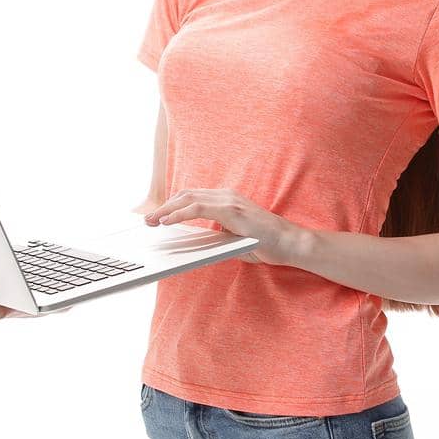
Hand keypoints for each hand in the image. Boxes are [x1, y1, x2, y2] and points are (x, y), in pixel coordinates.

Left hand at [144, 188, 309, 267]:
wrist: (290, 243)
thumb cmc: (266, 243)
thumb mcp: (235, 239)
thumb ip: (217, 236)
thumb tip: (195, 244)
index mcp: (227, 200)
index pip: (193, 197)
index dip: (172, 205)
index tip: (156, 215)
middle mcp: (226, 195)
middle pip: (186, 194)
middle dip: (164, 206)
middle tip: (147, 220)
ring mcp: (230, 200)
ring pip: (189, 198)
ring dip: (166, 209)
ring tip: (152, 220)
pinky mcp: (232, 210)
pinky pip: (199, 208)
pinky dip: (180, 213)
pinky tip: (168, 220)